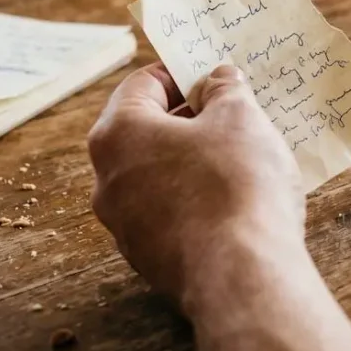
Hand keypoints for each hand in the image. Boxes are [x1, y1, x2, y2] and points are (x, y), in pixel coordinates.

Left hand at [87, 63, 303, 307]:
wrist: (240, 276)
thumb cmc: (235, 187)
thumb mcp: (240, 118)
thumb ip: (226, 90)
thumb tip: (219, 80)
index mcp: (118, 134)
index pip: (142, 84)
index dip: (182, 73)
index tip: (215, 77)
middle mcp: (108, 180)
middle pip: (147, 131)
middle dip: (190, 118)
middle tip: (234, 113)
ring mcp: (126, 225)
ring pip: (159, 176)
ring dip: (193, 160)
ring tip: (242, 157)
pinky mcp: (150, 258)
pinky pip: (171, 214)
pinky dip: (197, 200)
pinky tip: (236, 201)